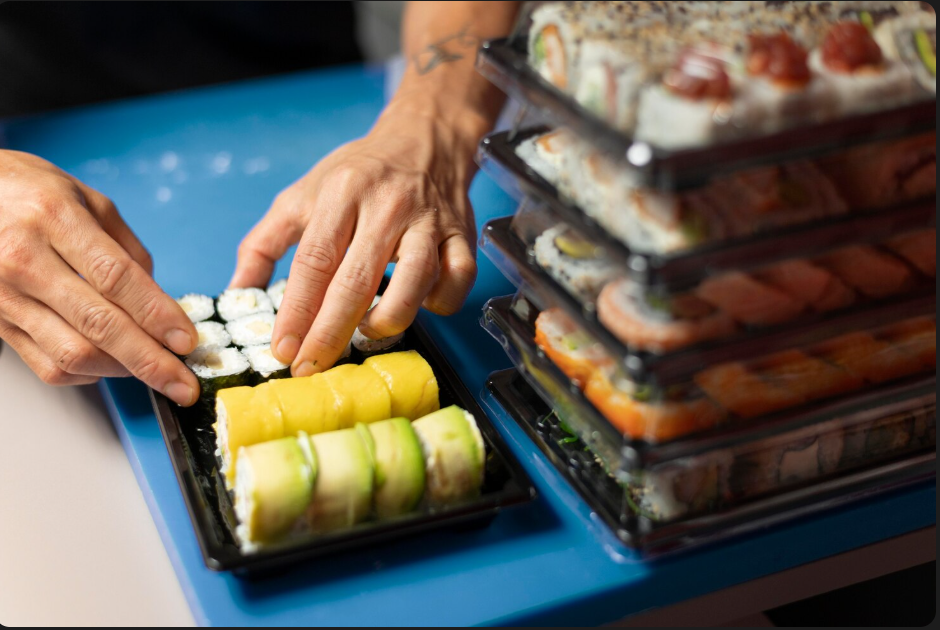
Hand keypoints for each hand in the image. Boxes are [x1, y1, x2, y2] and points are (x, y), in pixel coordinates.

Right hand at [0, 150, 199, 404]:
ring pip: (73, 353)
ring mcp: (4, 296)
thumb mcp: (86, 198)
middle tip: (183, 383)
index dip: (157, 314)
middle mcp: (24, 259)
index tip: (187, 340)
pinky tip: (112, 365)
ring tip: (156, 372)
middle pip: (98, 324)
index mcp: (54, 219)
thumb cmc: (28, 191)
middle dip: (150, 360)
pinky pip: (48, 365)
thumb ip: (127, 249)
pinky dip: (89, 373)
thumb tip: (161, 301)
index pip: (116, 277)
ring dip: (123, 371)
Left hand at [230, 100, 479, 375]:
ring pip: (416, 282)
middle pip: (357, 281)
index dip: (296, 311)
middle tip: (311, 367)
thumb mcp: (300, 196)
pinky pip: (458, 278)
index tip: (282, 349)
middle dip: (330, 333)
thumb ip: (263, 243)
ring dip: (388, 320)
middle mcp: (386, 206)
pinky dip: (440, 302)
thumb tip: (236, 293)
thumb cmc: (356, 175)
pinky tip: (420, 305)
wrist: (422, 139)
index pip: (314, 261)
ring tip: (366, 332)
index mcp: (341, 194)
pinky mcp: (461, 234)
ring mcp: (429, 221)